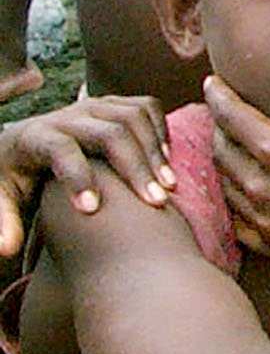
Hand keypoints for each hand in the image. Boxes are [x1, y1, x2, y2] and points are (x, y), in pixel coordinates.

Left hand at [0, 96, 172, 256]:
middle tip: (155, 202)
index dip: (78, 177)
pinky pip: (146, 108)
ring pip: (134, 117)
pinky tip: (166, 162)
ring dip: (155, 151)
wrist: (23, 144)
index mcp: (35, 137)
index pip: (61, 150)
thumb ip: (3, 222)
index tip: (93, 211)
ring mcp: (94, 106)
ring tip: (169, 185)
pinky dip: (161, 131)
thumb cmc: (14, 178)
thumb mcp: (1, 198)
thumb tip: (7, 249)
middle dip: (136, 167)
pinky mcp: (114, 104)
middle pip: (111, 133)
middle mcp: (68, 115)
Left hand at [204, 37, 269, 270]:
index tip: (212, 85)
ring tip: (234, 147)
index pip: (230, 117)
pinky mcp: (269, 245)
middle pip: (221, 150)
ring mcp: (262, 220)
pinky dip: (236, 198)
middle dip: (219, 128)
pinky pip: (236, 219)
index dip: (218, 97)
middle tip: (222, 114)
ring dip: (227, 162)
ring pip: (225, 184)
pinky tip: (249, 190)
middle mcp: (260, 187)